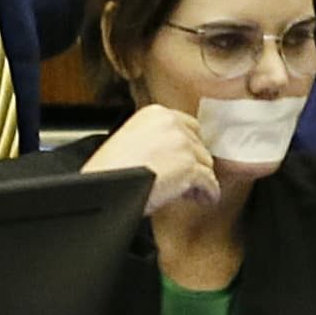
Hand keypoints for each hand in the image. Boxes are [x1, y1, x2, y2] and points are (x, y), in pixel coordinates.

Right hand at [80, 104, 221, 215]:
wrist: (106, 184)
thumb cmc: (110, 170)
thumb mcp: (129, 140)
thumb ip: (154, 140)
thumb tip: (172, 156)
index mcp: (155, 114)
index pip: (188, 126)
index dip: (189, 146)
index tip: (187, 159)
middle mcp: (172, 124)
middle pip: (199, 145)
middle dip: (195, 163)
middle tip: (189, 180)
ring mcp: (183, 145)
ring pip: (206, 164)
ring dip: (201, 179)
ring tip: (193, 192)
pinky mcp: (190, 167)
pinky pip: (210, 183)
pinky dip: (209, 194)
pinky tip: (204, 200)